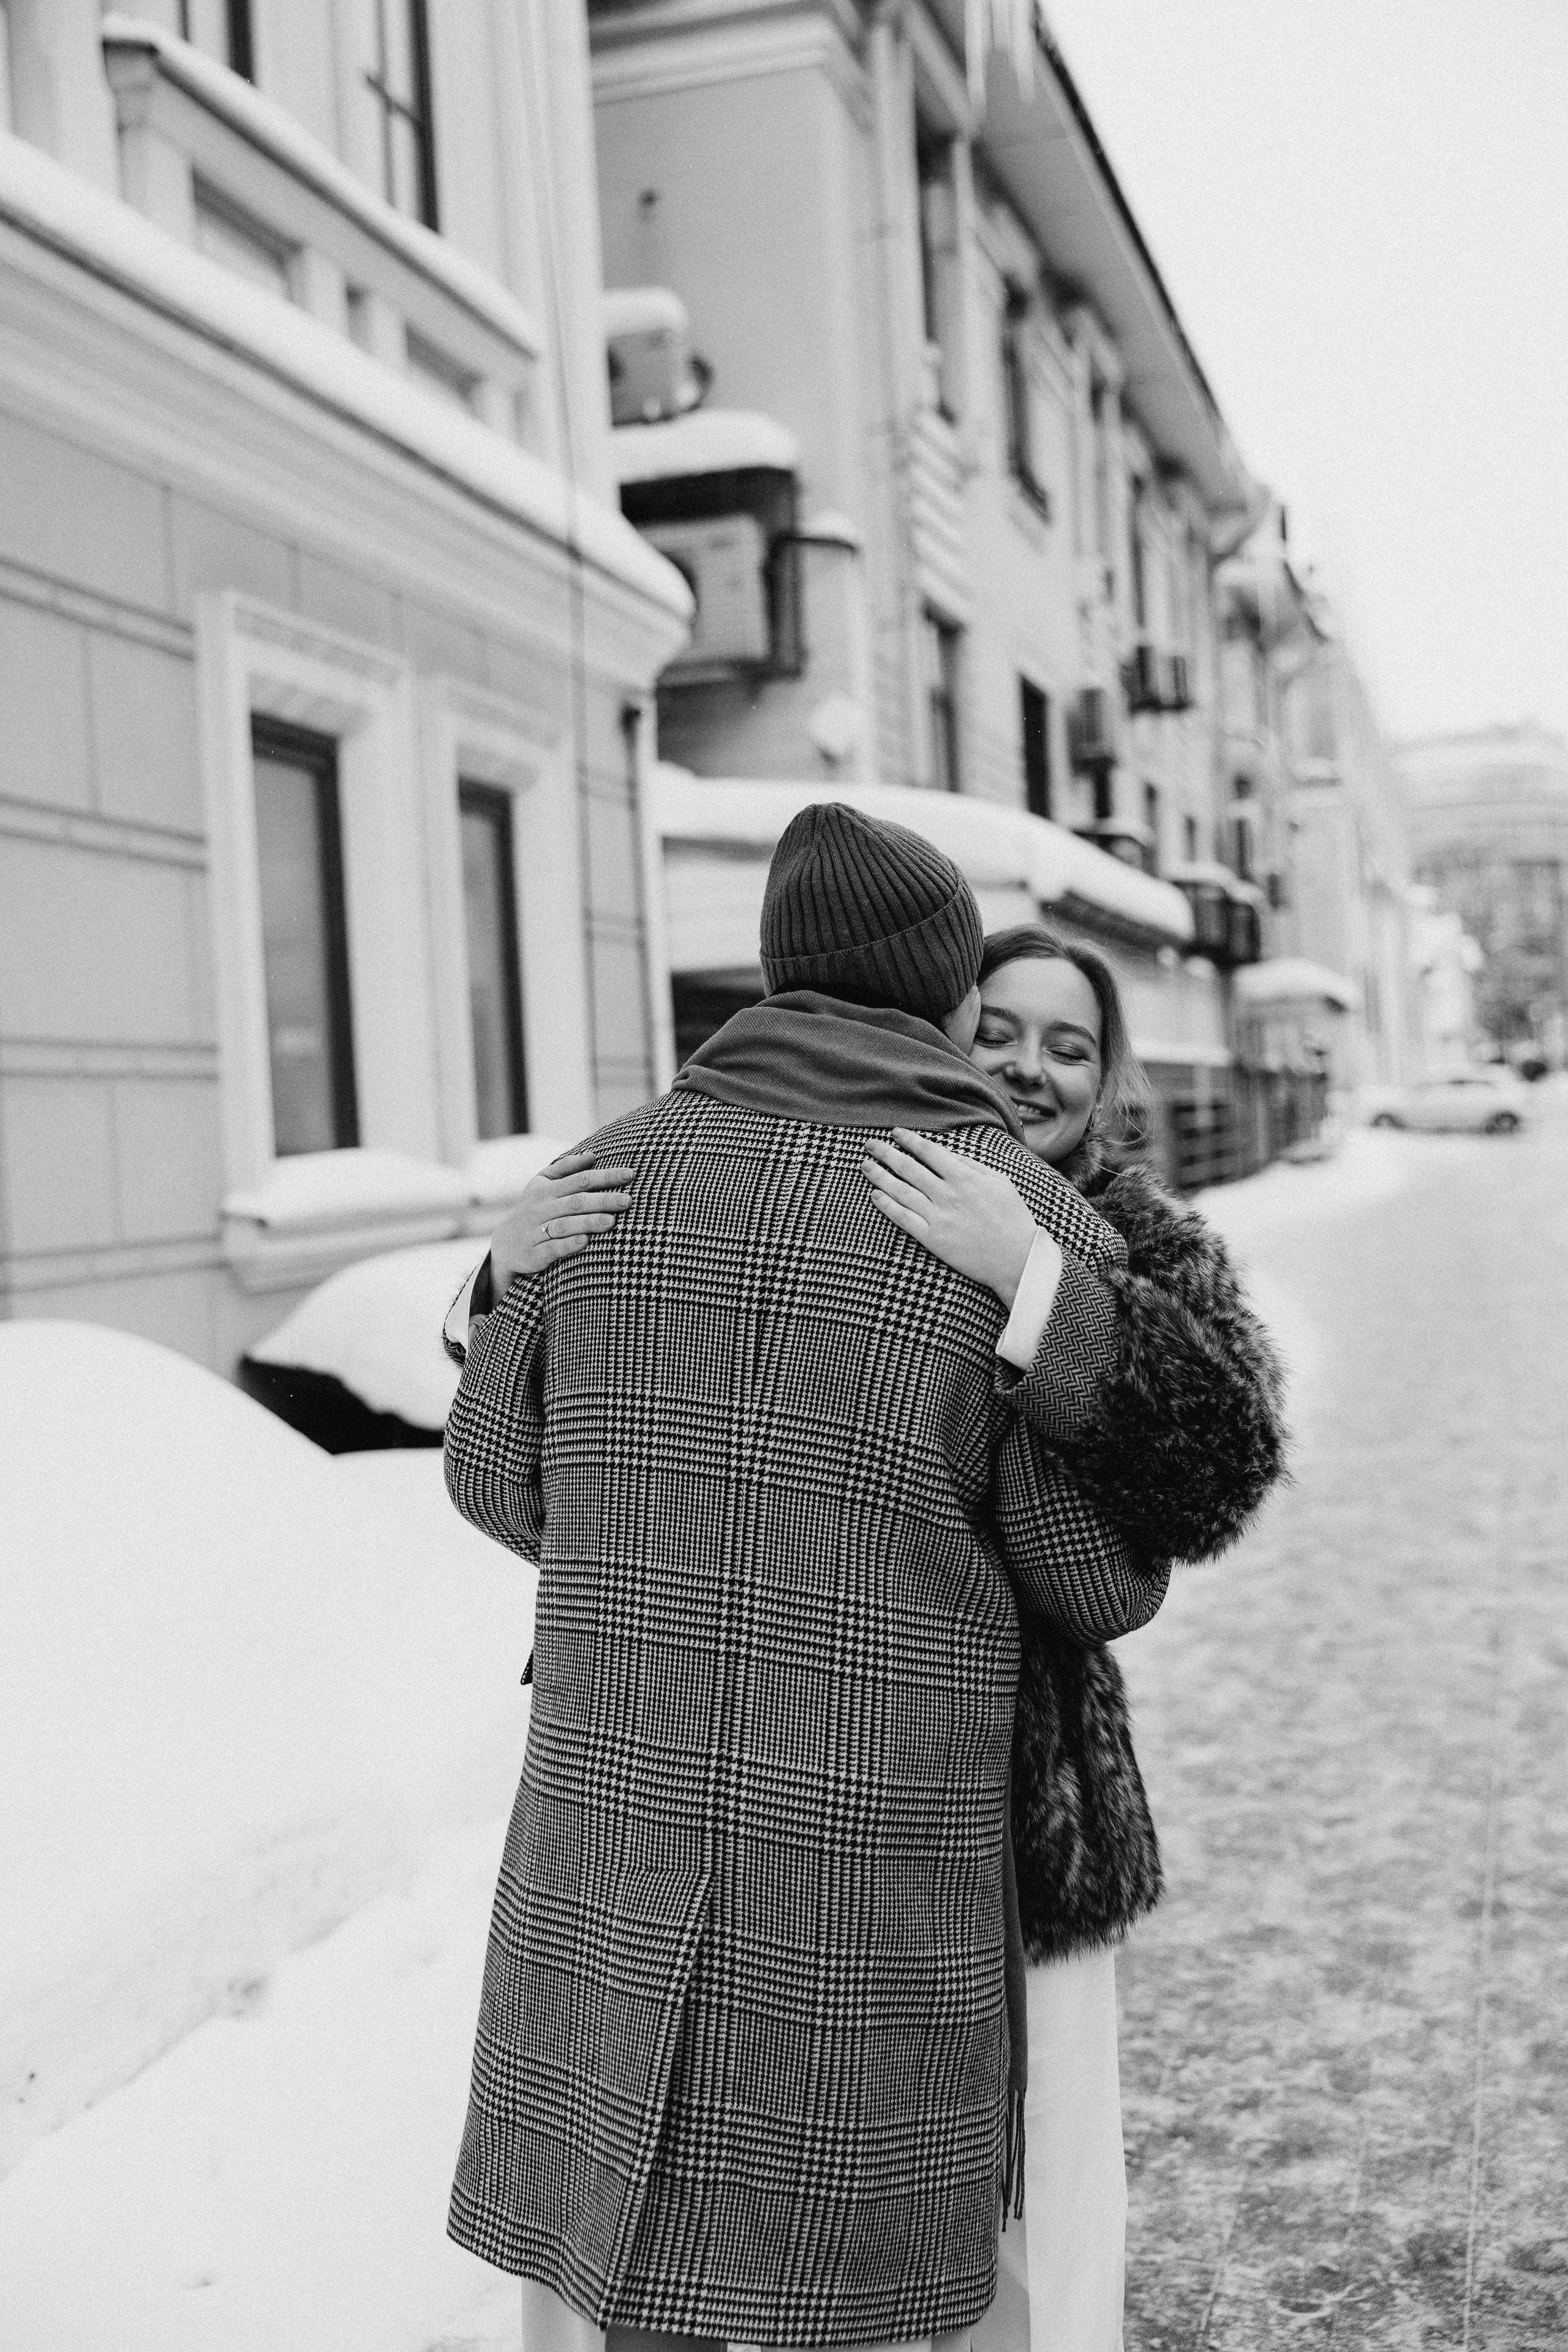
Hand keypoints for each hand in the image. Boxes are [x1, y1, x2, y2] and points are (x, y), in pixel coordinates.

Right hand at [490, 1150, 633, 1289]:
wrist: (504, 1245)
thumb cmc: (532, 1210)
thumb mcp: (541, 1184)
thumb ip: (566, 1168)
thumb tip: (592, 1155)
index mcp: (547, 1190)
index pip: (580, 1179)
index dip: (605, 1176)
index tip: (630, 1174)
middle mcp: (542, 1209)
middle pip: (576, 1202)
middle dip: (603, 1200)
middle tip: (628, 1200)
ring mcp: (536, 1232)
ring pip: (565, 1225)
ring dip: (588, 1222)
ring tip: (611, 1222)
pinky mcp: (534, 1254)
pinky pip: (551, 1248)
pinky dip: (568, 1245)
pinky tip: (585, 1242)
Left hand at [860, 1129, 1039, 1306]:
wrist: (1018, 1259)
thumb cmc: (1012, 1218)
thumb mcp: (1000, 1182)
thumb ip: (972, 1165)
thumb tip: (948, 1153)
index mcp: (965, 1178)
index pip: (929, 1151)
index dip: (909, 1140)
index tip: (895, 1133)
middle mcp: (948, 1194)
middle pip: (909, 1168)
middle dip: (886, 1153)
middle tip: (869, 1144)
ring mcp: (938, 1217)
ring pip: (901, 1191)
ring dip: (879, 1176)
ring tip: (865, 1165)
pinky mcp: (932, 1239)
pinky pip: (903, 1219)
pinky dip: (887, 1206)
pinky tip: (875, 1195)